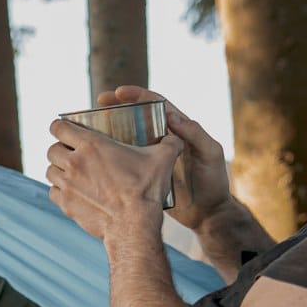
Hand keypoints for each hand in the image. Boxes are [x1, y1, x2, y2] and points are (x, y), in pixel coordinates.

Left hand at [46, 117, 179, 241]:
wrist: (134, 226)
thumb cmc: (146, 191)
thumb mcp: (162, 161)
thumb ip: (169, 144)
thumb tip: (175, 138)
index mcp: (91, 145)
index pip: (59, 127)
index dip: (60, 126)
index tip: (65, 129)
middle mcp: (74, 163)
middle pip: (52, 149)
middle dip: (60, 149)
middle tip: (72, 153)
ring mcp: (68, 185)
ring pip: (50, 171)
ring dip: (58, 170)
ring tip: (71, 172)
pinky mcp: (66, 205)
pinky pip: (53, 192)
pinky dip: (59, 190)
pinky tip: (72, 191)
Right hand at [96, 85, 231, 231]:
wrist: (208, 214)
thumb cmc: (214, 182)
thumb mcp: (211, 154)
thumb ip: (196, 134)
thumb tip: (172, 115)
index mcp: (180, 128)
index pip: (157, 104)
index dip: (138, 95)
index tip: (118, 92)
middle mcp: (163, 140)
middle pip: (138, 117)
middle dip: (117, 107)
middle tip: (98, 103)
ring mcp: (153, 157)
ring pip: (129, 138)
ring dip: (111, 130)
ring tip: (92, 128)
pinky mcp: (145, 174)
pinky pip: (127, 160)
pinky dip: (113, 155)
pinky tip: (98, 156)